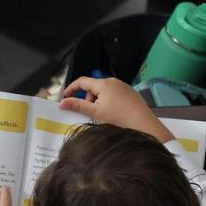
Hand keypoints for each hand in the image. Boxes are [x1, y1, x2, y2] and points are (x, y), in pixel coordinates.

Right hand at [59, 77, 173, 143]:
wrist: (142, 123)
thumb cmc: (118, 117)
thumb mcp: (94, 112)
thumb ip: (77, 106)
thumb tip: (62, 103)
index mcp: (103, 84)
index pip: (82, 81)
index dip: (71, 88)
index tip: (65, 97)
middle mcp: (113, 81)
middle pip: (93, 87)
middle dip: (87, 99)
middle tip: (89, 113)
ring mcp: (123, 86)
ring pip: (103, 91)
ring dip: (97, 101)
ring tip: (102, 115)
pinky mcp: (130, 92)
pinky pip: (113, 94)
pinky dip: (108, 102)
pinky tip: (113, 114)